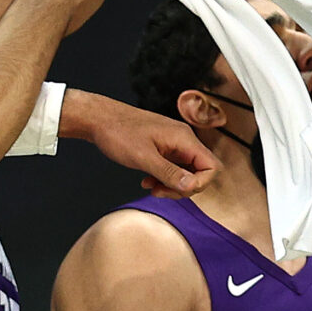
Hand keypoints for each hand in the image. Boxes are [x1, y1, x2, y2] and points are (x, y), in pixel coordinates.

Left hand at [63, 91, 214, 195]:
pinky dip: (163, 178)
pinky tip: (147, 181)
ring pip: (185, 172)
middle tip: (158, 192)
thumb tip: (191, 187)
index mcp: (184, 139)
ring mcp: (173, 143)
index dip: (200, 184)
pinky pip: (173, 167)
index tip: (177, 190)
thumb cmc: (118, 132)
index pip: (212, 167)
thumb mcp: (143, 157)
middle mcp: (183, 140)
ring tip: (151, 187)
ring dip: (171, 184)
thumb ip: (168, 173)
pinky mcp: (163, 147)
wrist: (99, 118)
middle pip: (200, 172)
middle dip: (182, 188)